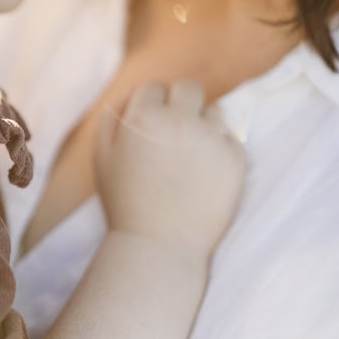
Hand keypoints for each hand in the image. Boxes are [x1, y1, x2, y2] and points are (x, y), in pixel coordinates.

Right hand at [95, 79, 245, 256]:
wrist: (160, 250)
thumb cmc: (126, 203)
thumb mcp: (103, 157)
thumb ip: (112, 116)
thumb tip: (131, 93)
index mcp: (144, 116)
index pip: (154, 88)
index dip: (151, 109)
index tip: (151, 132)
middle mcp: (180, 120)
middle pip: (189, 88)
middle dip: (182, 104)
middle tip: (175, 134)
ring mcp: (210, 138)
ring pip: (215, 110)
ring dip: (205, 125)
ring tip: (192, 157)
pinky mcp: (235, 159)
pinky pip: (232, 138)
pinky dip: (222, 150)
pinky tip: (207, 174)